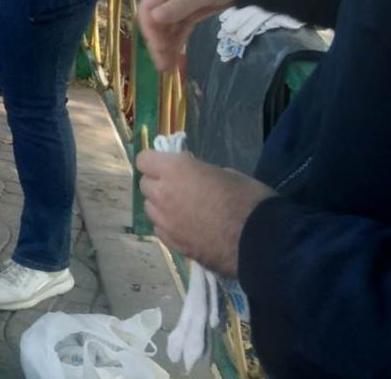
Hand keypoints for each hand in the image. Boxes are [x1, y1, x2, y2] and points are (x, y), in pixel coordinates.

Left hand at [137, 150, 274, 276]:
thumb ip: (199, 173)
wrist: (261, 242)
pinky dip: (168, 226)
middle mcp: (163, 194)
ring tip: (183, 209)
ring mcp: (166, 222)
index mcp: (175, 170)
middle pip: (145, 185)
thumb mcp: (225, 173)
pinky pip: (160, 230)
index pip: (144, 159)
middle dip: (158, 183)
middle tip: (180, 187)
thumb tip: (193, 178)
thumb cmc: (248, 198)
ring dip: (161, 205)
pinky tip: (187, 228)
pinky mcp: (174, 245)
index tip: (170, 165)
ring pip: (150, 209)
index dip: (156, 161)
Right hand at [138, 0, 247, 71]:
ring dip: (166, 47)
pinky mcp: (188, 12)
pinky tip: (176, 58)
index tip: (159, 48)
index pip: (147, 9)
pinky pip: (178, 29)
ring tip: (170, 68)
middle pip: (154, 22)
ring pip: (165, 29)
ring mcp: (176, 4)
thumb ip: (179, 5)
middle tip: (164, 67)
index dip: (150, 30)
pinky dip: (176, 43)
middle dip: (158, 44)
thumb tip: (154, 18)